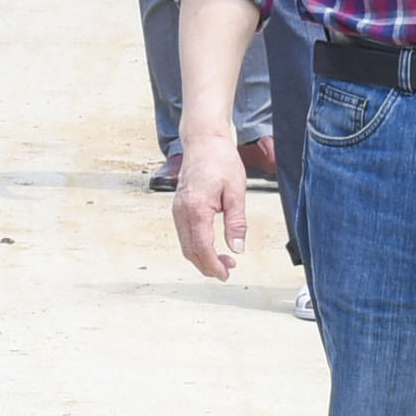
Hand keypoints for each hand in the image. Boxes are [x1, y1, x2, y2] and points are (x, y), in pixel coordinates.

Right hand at [171, 129, 246, 279]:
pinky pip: (184, 234)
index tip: (225, 273)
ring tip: (224, 259)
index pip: (202, 247)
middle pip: (190, 250)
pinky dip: (196, 245)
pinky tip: (211, 245)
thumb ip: (236, 222)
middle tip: (228, 269)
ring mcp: (177, 209)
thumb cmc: (220, 160)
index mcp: (197, 208)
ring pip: (185, 244)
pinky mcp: (178, 208)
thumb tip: (237, 247)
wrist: (204, 142)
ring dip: (202, 257)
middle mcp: (182, 211)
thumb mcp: (236, 192)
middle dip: (208, 265)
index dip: (213, 265)